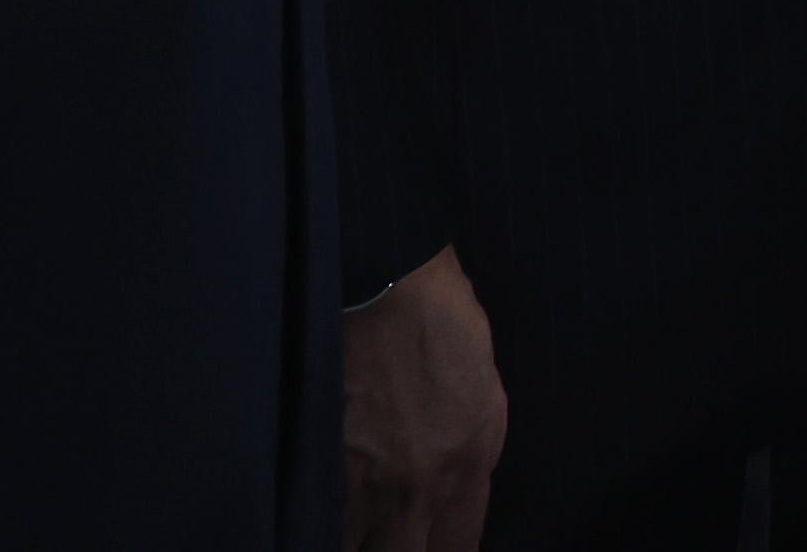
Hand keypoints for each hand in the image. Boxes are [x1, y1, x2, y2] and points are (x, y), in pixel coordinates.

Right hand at [344, 248, 504, 551]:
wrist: (391, 282)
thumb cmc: (446, 330)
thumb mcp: (488, 400)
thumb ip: (473, 464)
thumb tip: (455, 508)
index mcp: (466, 467)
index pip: (457, 550)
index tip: (433, 551)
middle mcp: (416, 484)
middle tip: (397, 538)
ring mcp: (362, 478)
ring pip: (356, 546)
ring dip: (361, 542)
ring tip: (367, 531)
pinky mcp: (319, 460)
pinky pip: (320, 515)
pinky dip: (321, 523)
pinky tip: (323, 519)